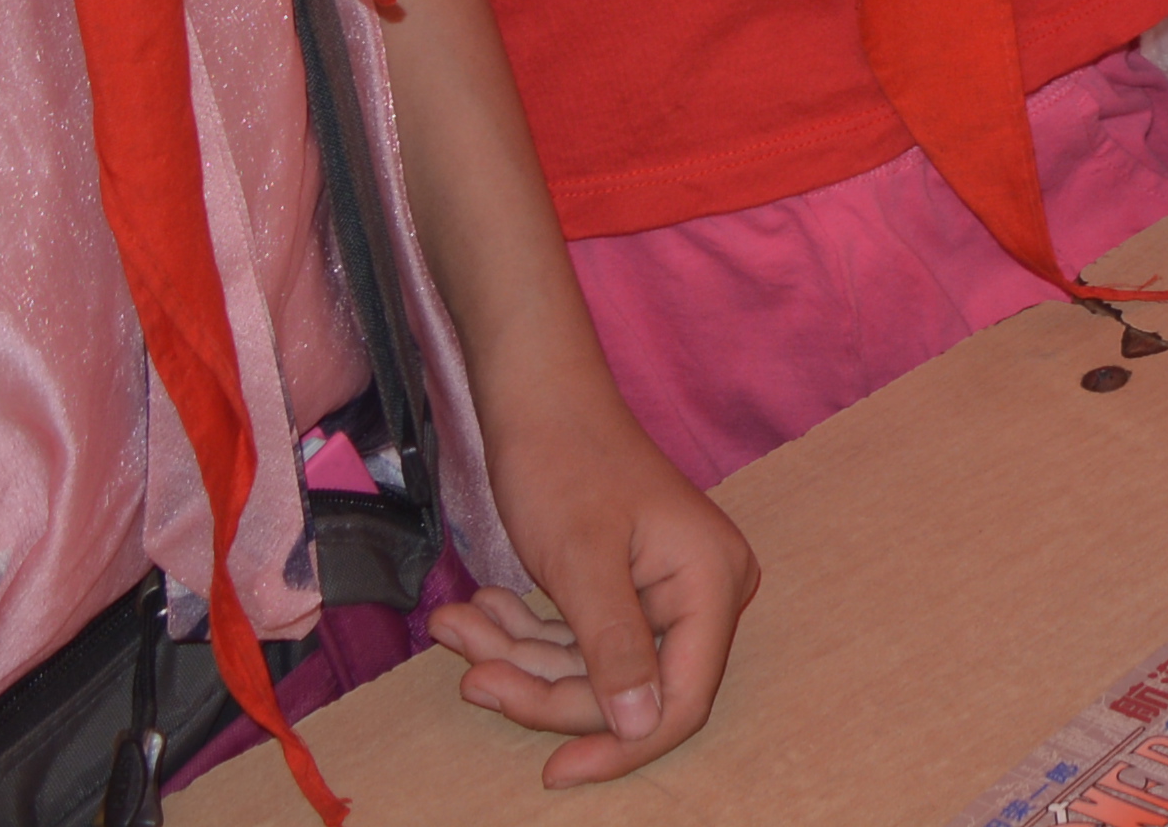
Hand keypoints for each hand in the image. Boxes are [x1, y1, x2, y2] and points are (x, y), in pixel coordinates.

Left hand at [432, 370, 756, 784]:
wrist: (535, 396)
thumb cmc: (563, 462)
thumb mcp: (582, 560)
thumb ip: (616, 649)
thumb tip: (644, 727)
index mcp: (712, 583)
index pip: (681, 699)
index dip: (619, 744)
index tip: (552, 771)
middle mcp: (699, 594)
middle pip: (626, 690)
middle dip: (543, 687)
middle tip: (472, 673)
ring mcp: (661, 594)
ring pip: (589, 670)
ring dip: (519, 657)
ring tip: (456, 626)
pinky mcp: (622, 591)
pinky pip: (574, 640)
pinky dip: (522, 634)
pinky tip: (475, 612)